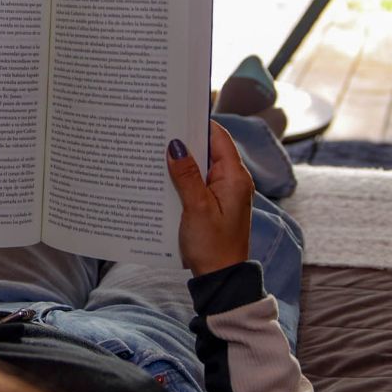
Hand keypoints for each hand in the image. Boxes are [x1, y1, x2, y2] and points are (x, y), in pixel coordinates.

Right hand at [166, 121, 254, 276]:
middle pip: (209, 149)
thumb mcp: (196, 208)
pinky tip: (164, 178)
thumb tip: (175, 145)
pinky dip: (184, 178)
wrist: (221, 279)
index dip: (198, 123)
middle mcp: (233, 181)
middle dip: (186, 141)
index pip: (219, 137)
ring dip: (182, 161)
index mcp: (235, 177)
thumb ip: (186, 175)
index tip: (176, 112)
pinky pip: (199, 182)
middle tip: (159, 130)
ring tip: (156, 151)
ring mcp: (224, 193)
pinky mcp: (215, 205)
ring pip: (201, 166)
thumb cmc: (212, 246)